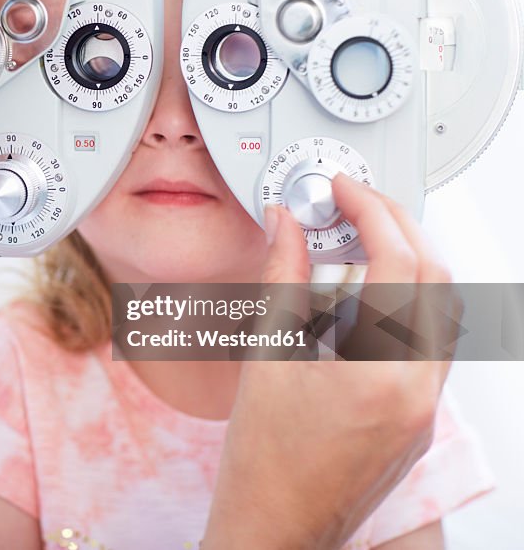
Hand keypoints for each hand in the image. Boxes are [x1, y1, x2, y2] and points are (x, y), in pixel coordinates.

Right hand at [202, 173, 453, 548]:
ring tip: (356, 243)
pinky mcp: (420, 418)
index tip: (341, 189)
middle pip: (437, 279)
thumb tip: (286, 226)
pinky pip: (428, 343)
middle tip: (353, 203)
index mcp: (382, 375)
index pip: (398, 264)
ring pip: (441, 310)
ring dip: (406, 265)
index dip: (369, 211)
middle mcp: (420, 392)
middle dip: (398, 226)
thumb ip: (281, 278)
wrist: (276, 526)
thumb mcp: (265, 356)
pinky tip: (358, 300)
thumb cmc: (263, 462)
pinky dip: (401, 306)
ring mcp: (426, 408)